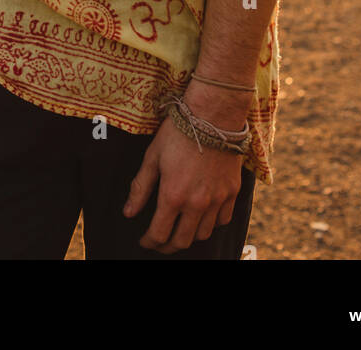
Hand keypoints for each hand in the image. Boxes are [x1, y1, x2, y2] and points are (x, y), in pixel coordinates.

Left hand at [122, 116, 244, 252]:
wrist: (213, 114)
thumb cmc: (178, 132)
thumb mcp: (153, 156)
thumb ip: (140, 187)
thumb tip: (128, 213)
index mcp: (173, 195)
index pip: (159, 234)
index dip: (149, 242)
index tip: (144, 241)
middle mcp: (197, 203)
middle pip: (182, 241)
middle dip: (167, 246)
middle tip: (160, 242)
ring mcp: (217, 199)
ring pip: (203, 234)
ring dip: (189, 237)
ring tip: (180, 230)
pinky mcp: (232, 191)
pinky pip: (223, 220)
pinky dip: (212, 224)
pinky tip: (203, 216)